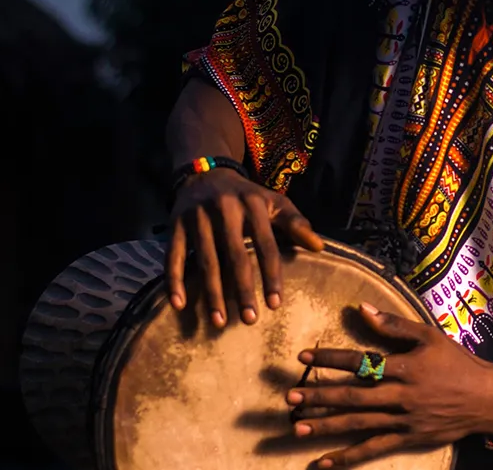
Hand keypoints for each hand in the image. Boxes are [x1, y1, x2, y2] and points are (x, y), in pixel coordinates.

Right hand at [166, 168, 323, 326]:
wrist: (205, 171)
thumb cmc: (246, 196)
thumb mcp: (273, 202)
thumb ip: (295, 223)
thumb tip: (319, 247)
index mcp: (253, 204)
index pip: (266, 245)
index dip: (271, 275)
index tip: (275, 304)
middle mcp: (224, 209)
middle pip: (235, 256)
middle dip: (242, 289)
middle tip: (249, 320)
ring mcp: (198, 216)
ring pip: (206, 260)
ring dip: (211, 293)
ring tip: (219, 321)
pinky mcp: (175, 223)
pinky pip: (173, 255)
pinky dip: (174, 281)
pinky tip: (179, 304)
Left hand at [286, 303, 492, 467]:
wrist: (488, 399)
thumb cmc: (457, 363)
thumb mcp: (429, 336)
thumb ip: (394, 325)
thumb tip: (361, 309)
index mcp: (405, 367)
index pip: (361, 362)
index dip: (331, 358)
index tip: (304, 356)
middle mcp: (401, 396)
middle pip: (353, 397)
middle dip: (319, 396)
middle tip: (290, 396)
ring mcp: (403, 421)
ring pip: (358, 424)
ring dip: (326, 426)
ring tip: (296, 427)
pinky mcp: (407, 439)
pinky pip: (372, 450)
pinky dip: (347, 458)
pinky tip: (322, 463)